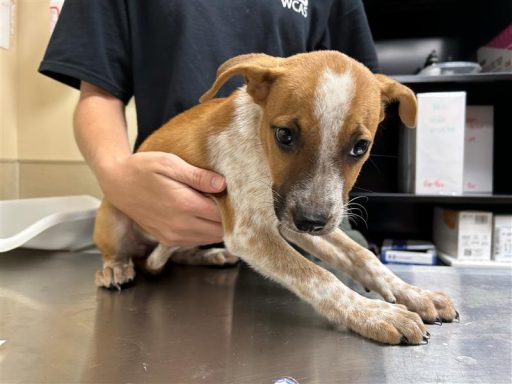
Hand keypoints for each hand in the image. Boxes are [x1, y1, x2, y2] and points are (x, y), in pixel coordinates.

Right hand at [97, 152, 225, 246]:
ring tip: (218, 207)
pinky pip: (197, 241)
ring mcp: (173, 236)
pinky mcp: (168, 240)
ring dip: (218, 226)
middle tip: (232, 201)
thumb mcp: (170, 163)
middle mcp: (180, 226)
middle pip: (220, 230)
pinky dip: (206, 232)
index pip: (222, 214)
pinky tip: (204, 216)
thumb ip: (197, 176)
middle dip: (230, 218)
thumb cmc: (144, 168)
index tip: (238, 195)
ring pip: (210, 238)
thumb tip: (222, 184)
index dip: (234, 206)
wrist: (117, 183)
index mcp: (184, 205)